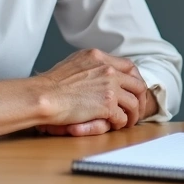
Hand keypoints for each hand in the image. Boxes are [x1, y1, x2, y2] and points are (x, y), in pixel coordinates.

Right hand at [32, 49, 148, 135]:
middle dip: (140, 98)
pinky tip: (116, 126)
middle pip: (137, 83)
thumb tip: (95, 71)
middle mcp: (107, 69)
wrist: (43, 95)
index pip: (128, 66)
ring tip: (128, 121)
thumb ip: (89, 66)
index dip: (134, 80)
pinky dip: (121, 123)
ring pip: (134, 102)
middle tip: (137, 108)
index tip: (133, 90)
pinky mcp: (107, 104)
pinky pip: (122, 116)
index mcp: (99, 57)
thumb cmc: (50, 84)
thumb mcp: (73, 63)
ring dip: (133, 113)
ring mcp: (109, 86)